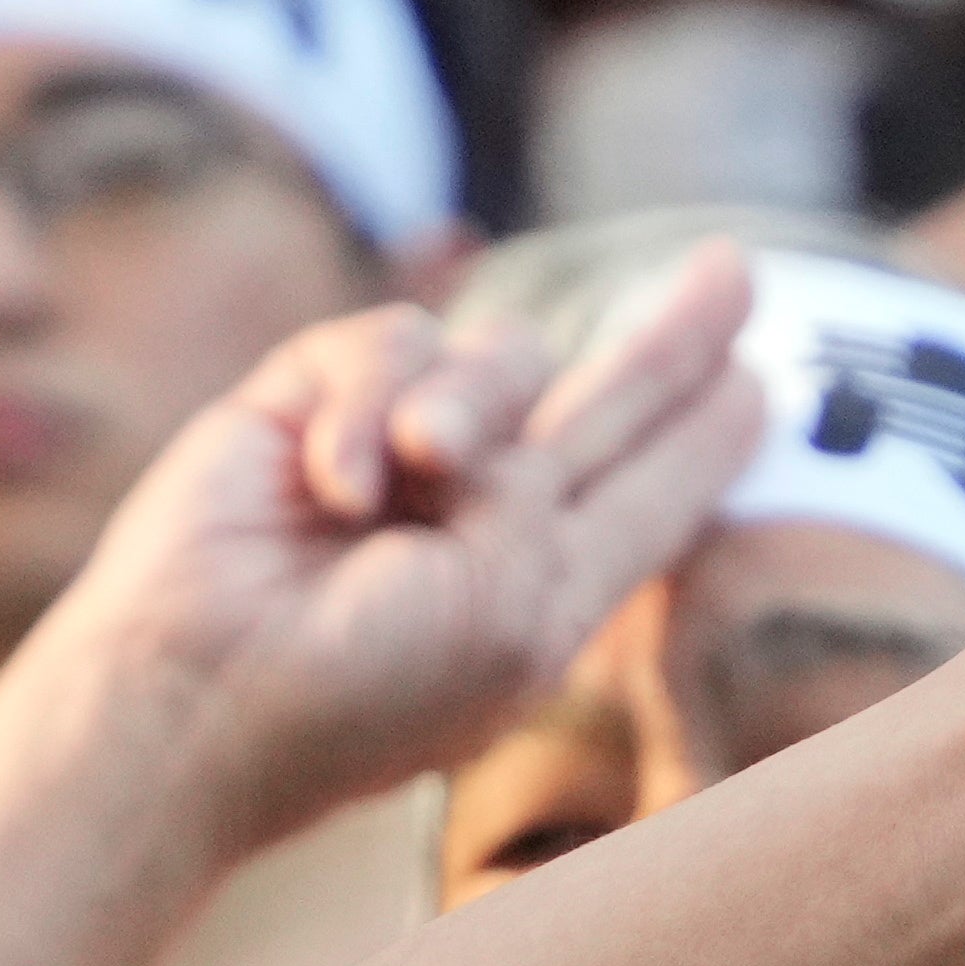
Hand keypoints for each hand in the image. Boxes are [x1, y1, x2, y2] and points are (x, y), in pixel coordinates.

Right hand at [24, 254, 760, 855]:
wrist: (199, 695)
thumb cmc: (362, 687)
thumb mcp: (523, 604)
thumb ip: (605, 496)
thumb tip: (705, 390)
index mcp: (541, 591)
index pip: (644, 493)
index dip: (703, 437)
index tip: (765, 388)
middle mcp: (477, 516)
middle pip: (600, 398)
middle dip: (671, 337)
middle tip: (740, 270)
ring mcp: (391, 455)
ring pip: (497, 354)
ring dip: (469, 404)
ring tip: (418, 469)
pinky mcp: (305, 403)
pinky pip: (391, 340)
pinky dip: (367, 406)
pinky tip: (331, 485)